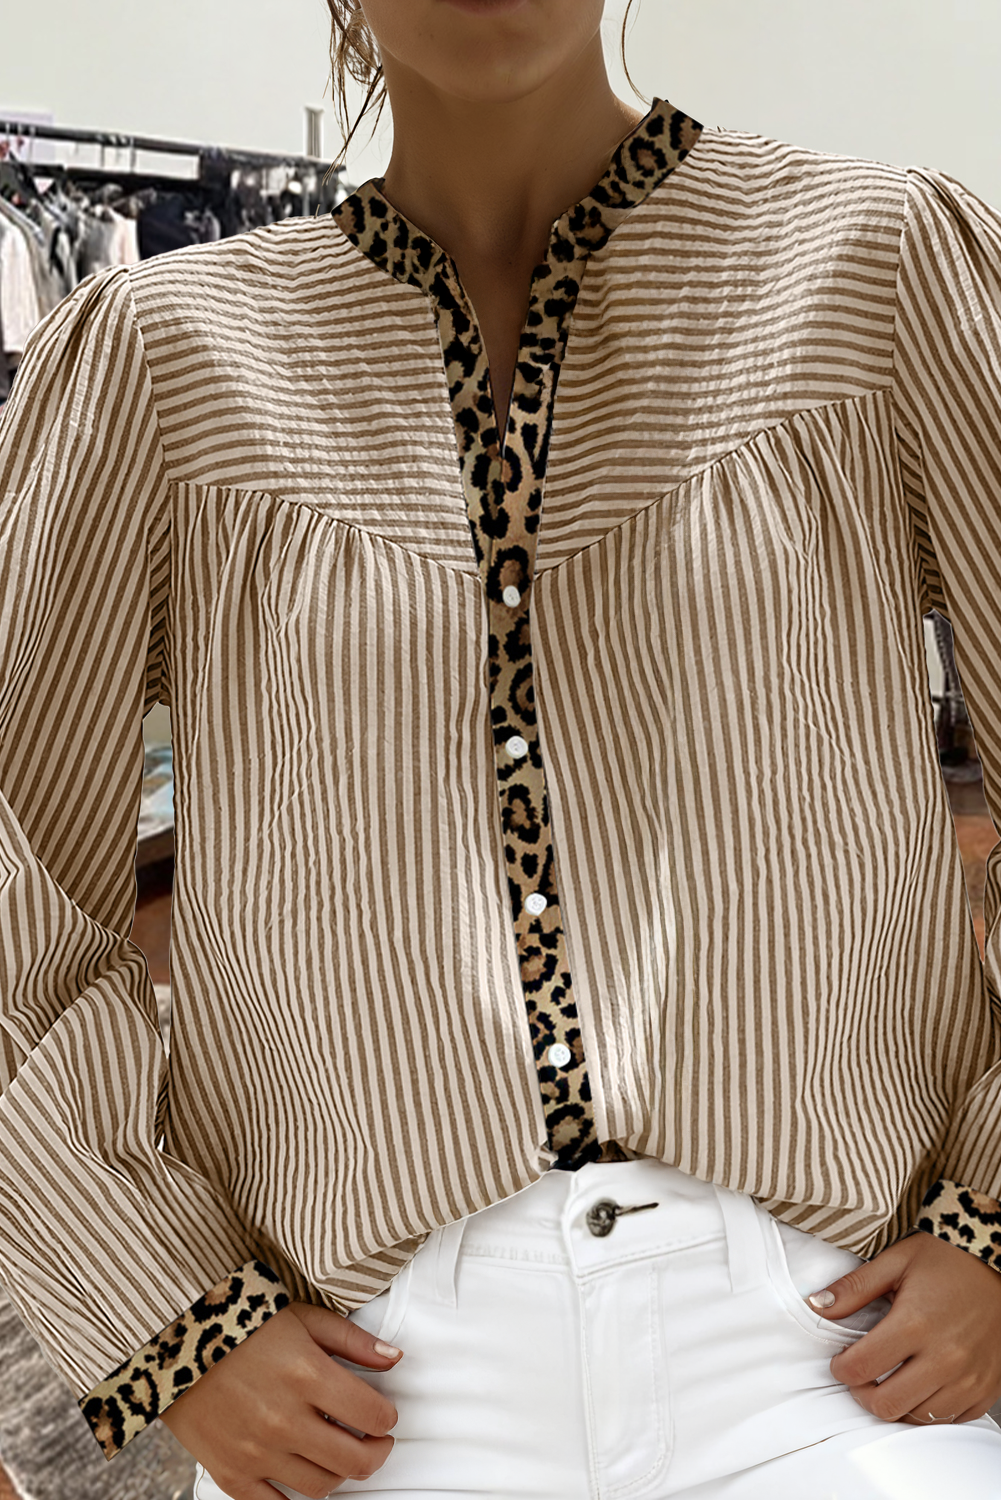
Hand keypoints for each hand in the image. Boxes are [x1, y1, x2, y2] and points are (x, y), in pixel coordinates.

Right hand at [157, 1300, 401, 1498]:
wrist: (175, 1341)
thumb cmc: (242, 1322)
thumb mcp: (303, 1317)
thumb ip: (352, 1341)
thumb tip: (395, 1358)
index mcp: (307, 1375)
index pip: (373, 1415)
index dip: (388, 1417)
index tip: (384, 1413)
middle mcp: (285, 1419)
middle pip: (354, 1460)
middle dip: (377, 1453)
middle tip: (377, 1442)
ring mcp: (256, 1452)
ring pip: (322, 1486)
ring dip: (342, 1473)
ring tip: (341, 1452)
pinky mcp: (231, 1473)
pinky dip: (297, 1498)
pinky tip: (304, 1474)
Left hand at [805, 1229, 1000, 1425]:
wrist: (1000, 1265)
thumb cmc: (947, 1259)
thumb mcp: (896, 1261)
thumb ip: (854, 1287)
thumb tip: (816, 1305)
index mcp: (915, 1323)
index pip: (861, 1368)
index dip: (840, 1368)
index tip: (840, 1361)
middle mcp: (944, 1358)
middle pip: (886, 1404)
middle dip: (862, 1393)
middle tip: (860, 1375)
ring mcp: (968, 1378)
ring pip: (915, 1417)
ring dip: (894, 1403)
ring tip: (887, 1379)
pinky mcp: (985, 1390)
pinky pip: (948, 1418)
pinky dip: (927, 1409)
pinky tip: (918, 1384)